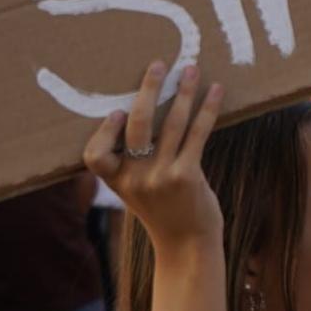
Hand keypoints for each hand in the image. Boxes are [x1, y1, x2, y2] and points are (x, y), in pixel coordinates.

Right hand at [84, 62, 225, 251]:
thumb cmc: (164, 211)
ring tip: (192, 69)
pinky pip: (197, 134)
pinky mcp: (187, 176)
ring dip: (184, 92)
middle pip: (137, 125)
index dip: (104, 131)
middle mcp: (135, 178)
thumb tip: (143, 112)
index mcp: (117, 181)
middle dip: (149, 90)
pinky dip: (207, 109)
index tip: (117, 110)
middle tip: (159, 64)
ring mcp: (161, 177)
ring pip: (172, 124)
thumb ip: (133, 162)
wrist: (187, 245)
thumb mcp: (137, 190)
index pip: (94, 155)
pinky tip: (216, 92)